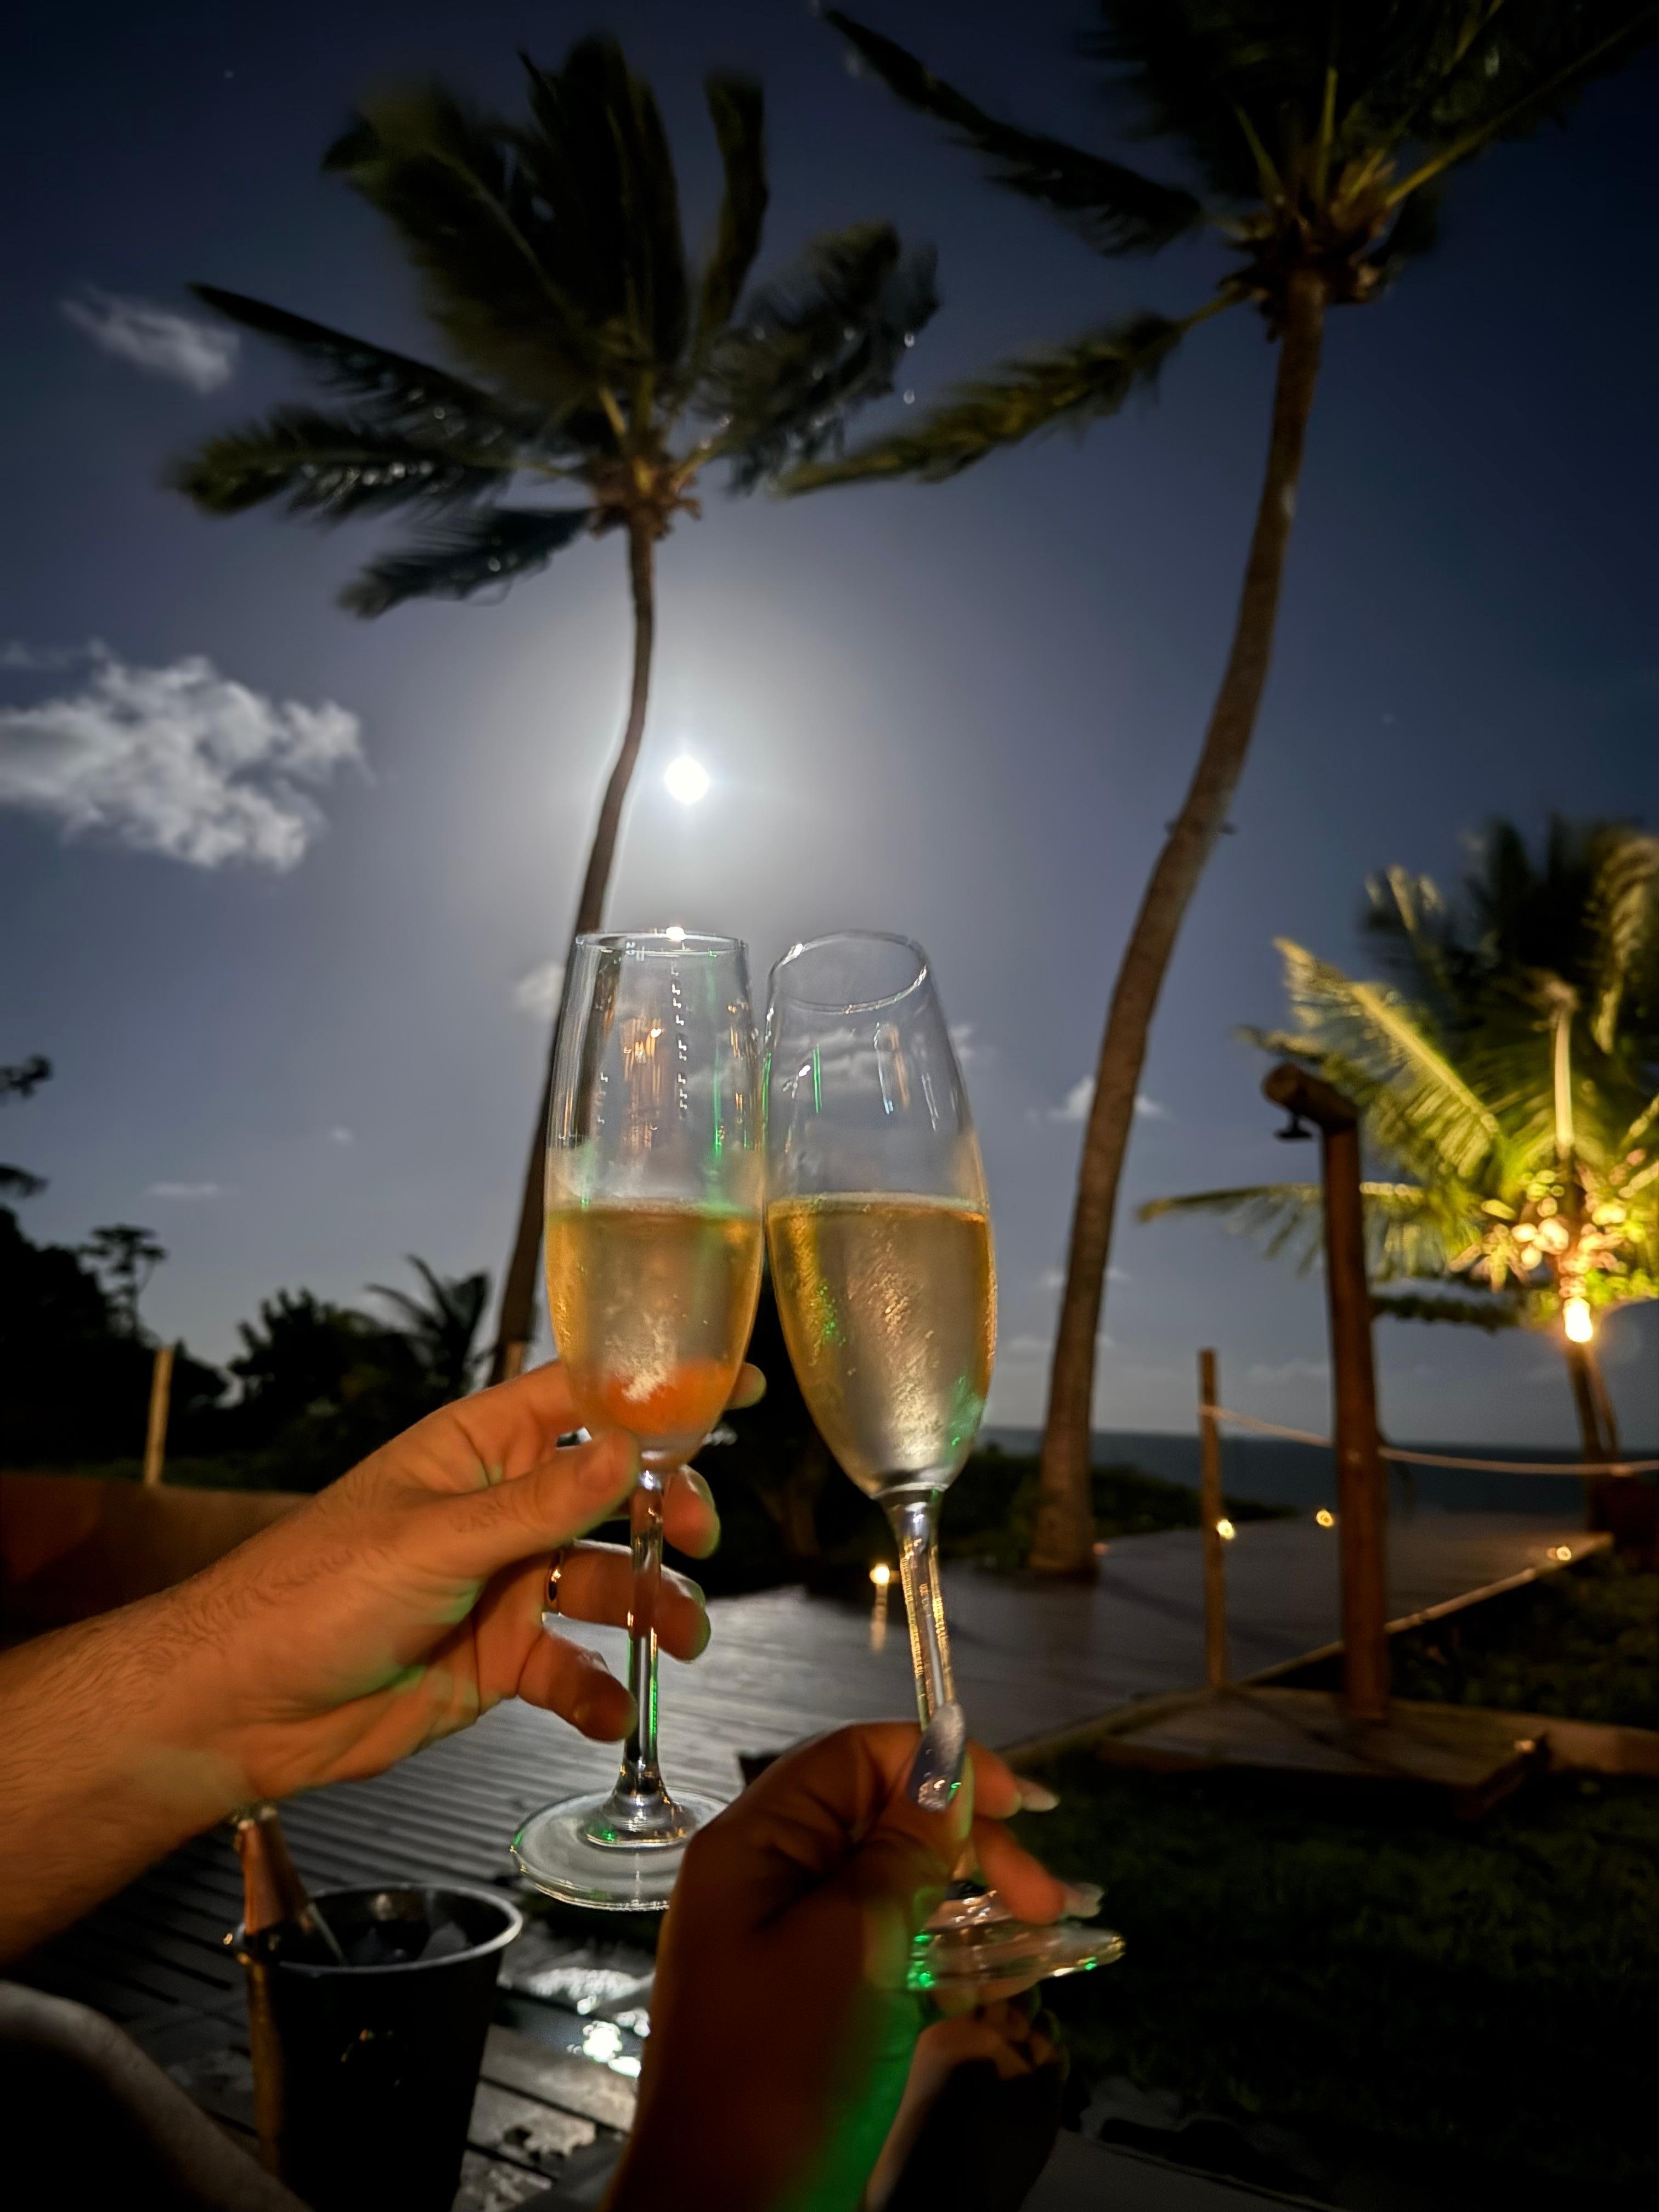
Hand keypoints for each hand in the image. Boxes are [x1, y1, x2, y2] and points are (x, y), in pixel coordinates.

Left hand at [156, 1360, 758, 1804]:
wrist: (243, 1707)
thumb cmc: (312, 1594)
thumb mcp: (434, 1539)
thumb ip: (540, 1503)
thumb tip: (629, 1449)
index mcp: (479, 1450)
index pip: (583, 1399)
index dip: (658, 1390)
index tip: (735, 1386)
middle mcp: (501, 1511)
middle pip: (616, 1495)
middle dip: (670, 1513)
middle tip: (700, 1539)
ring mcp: (504, 1586)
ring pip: (607, 1583)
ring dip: (652, 1609)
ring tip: (679, 1642)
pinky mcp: (499, 1661)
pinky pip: (573, 1669)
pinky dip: (601, 1690)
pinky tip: (614, 1710)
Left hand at [609, 1723, 1069, 2211]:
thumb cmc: (778, 2076)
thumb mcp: (856, 1941)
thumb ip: (905, 1847)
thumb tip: (946, 1759)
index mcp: (754, 1845)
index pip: (855, 1758)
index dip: (940, 1764)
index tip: (1019, 1802)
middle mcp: (767, 1883)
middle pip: (883, 1820)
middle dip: (970, 1842)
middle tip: (1044, 1892)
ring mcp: (791, 1947)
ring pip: (897, 1887)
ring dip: (973, 1896)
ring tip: (1046, 1924)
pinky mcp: (820, 2006)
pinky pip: (893, 1950)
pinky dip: (951, 1952)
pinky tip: (1006, 1970)